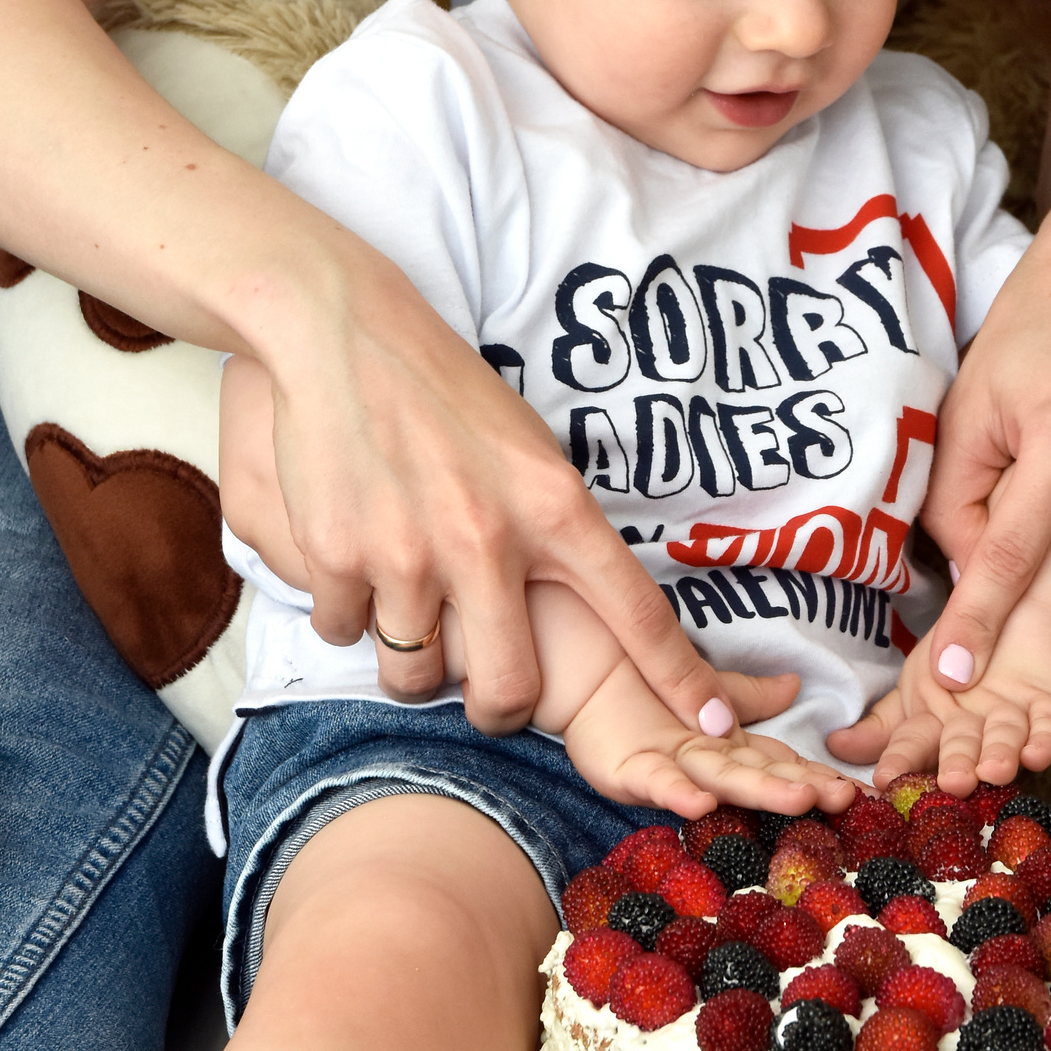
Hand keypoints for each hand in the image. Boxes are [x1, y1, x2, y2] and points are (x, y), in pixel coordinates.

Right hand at [260, 257, 737, 733]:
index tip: (712, 721)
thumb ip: (554, 523)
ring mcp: (408, 553)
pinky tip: (352, 564)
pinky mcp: (338, 556)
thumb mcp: (530, 447)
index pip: (636, 612)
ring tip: (405, 614)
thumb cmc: (445, 386)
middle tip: (490, 694)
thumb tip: (580, 589)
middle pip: (511, 689)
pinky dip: (347, 613)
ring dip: (412, 664)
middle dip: (500, 710)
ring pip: (417, 675)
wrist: (343, 330)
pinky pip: (346, 631)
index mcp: (552, 507)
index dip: (678, 677)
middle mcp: (487, 540)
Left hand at [563, 664, 857, 819]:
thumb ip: (750, 694)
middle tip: (845, 801)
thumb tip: (795, 684)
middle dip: (801, 788)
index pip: (781, 759)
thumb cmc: (643, 688)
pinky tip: (700, 803)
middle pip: (758, 774)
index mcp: (727, 746)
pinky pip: (655, 781)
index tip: (861, 791)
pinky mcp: (628, 771)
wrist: (579, 677)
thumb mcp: (707, 685)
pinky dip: (677, 793)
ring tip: (798, 800)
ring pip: (719, 779)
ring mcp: (669, 769)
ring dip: (757, 793)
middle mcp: (703, 764)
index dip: (818, 772)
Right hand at [829, 509, 1050, 792]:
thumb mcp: (915, 679)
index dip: (901, 761)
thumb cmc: (960, 654)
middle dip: (957, 765)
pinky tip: (1037, 753)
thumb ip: (881, 718)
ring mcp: (1014, 724)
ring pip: (1004, 742)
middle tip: (952, 781)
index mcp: (936, 730)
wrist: (1018, 607)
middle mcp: (975, 735)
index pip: (912, 746)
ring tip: (994, 770)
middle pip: (962, 749)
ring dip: (999, 757)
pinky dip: (1045, 740)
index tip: (888, 779)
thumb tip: (834, 747)